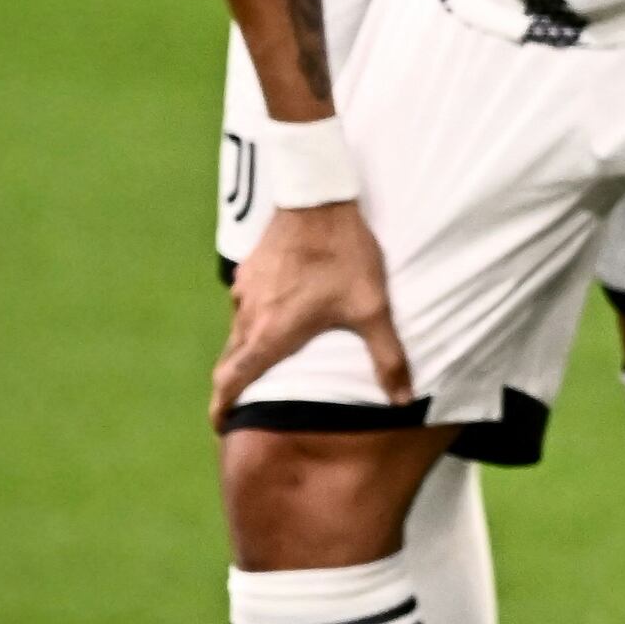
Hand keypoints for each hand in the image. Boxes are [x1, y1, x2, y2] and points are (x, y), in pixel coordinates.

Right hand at [215, 199, 411, 419]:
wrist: (317, 198)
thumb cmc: (344, 256)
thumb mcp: (372, 309)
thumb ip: (387, 357)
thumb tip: (403, 399)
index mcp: (270, 335)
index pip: (231, 382)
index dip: (222, 408)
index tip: (221, 426)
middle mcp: (248, 316)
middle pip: (231, 362)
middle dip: (234, 386)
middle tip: (245, 403)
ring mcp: (245, 290)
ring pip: (238, 332)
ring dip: (247, 352)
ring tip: (268, 362)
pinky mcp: (250, 269)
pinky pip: (246, 305)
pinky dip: (254, 321)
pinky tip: (278, 315)